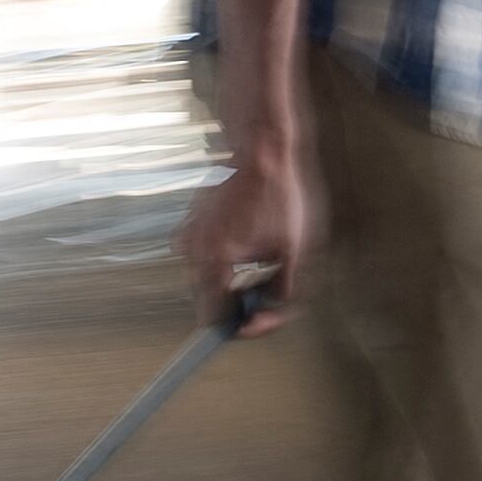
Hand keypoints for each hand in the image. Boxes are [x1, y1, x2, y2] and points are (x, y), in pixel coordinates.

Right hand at [179, 141, 313, 336]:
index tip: (254, 325)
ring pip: (207, 276)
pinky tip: (250, 238)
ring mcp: (188, 235)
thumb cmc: (280, 198)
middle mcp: (193, 251)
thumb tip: (268, 311)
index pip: (214, 319)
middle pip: (210, 299)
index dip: (238, 328)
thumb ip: (280, 290)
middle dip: (238, 300)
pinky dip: (224, 256)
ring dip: (232, 278)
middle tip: (268, 291)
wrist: (262, 152)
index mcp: (215, 261)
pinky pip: (205, 253)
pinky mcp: (191, 223)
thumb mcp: (294, 251)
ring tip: (263, 257)